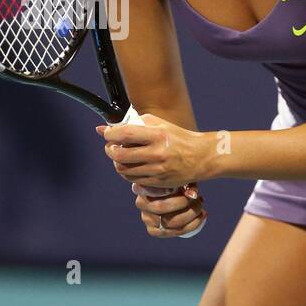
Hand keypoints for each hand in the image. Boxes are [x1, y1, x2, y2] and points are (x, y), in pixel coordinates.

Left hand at [95, 114, 212, 189]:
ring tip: (120, 157)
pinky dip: (128, 173)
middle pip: (120, 155)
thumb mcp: (160, 124)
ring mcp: (158, 170)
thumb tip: (104, 128)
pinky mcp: (159, 183)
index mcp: (158, 135)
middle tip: (111, 147)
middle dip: (109, 150)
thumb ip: (134, 123)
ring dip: (117, 163)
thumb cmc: (177, 137)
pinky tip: (132, 166)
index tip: (107, 133)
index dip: (110, 134)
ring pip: (124, 170)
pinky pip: (134, 180)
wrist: (201, 157)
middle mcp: (157, 153)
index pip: (125, 134)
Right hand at [133, 182, 206, 238]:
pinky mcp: (153, 230)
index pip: (147, 189)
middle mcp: (140, 202)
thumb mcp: (181, 177)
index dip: (160, 191)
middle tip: (198, 198)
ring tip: (201, 206)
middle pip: (160, 207)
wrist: (177, 196)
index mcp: (142, 185)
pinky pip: (173, 232)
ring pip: (169, 222)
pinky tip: (202, 216)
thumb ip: (186, 182)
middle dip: (183, 203)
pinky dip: (192, 225)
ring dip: (190, 214)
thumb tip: (191, 194)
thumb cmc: (179, 182)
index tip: (174, 189)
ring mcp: (146, 218)